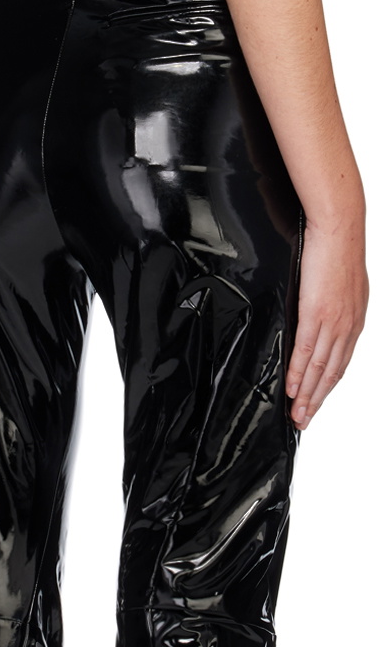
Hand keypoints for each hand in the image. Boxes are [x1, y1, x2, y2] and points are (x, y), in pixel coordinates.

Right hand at [286, 210, 368, 429]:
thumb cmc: (337, 248)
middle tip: (304, 420)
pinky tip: (291, 387)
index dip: (327, 387)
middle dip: (317, 400)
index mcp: (354, 320)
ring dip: (306, 395)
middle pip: (330, 373)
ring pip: (319, 368)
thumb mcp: (340, 284)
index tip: (316, 403)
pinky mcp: (317, 313)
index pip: (340, 362)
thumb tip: (318, 319)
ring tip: (296, 413)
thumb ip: (332, 307)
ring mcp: (334, 321)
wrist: (339, 226)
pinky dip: (298, 373)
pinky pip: (306, 351)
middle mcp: (348, 326)